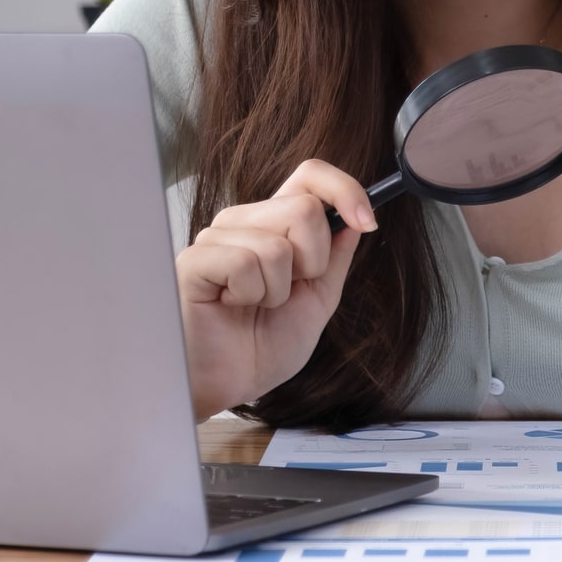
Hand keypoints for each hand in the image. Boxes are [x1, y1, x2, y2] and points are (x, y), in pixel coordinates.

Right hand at [175, 160, 376, 419]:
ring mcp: (217, 238)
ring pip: (277, 244)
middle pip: (304, 208)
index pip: (310, 175)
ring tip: (254, 305)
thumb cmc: (258, 348)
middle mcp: (244, 221)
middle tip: (285, 294)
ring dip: (277, 290)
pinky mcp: (195, 260)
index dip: (345, 190)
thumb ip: (335, 259)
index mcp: (274, 225)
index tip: (366, 221)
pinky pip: (245, 263)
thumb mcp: (317, 302)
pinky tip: (231, 305)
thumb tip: (355, 219)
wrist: (226, 385)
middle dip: (312, 262)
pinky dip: (250, 295)